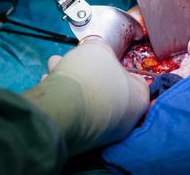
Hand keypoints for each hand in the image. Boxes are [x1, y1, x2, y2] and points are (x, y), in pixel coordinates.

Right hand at [23, 38, 148, 155]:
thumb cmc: (89, 77)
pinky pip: (74, 114)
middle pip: (107, 89)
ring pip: (88, 101)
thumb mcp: (97, 48)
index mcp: (138, 99)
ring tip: (56, 68)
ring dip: (72, 83)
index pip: (136, 80)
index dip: (119, 65)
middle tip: (74, 60)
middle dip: (87, 71)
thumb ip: (99, 48)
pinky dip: (63, 99)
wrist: (62, 106)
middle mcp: (125, 121)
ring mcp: (102, 134)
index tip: (106, 59)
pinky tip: (50, 86)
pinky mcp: (80, 140)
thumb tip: (95, 48)